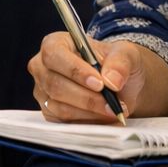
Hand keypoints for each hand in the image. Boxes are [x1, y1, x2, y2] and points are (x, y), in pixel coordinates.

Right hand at [26, 32, 147, 122]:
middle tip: (112, 104)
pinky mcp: (49, 112)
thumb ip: (120, 63)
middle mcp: (43, 67)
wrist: (117, 84)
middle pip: (55, 84)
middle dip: (87, 98)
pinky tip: (104, 118)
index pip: (54, 54)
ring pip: (59, 107)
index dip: (75, 70)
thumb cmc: (114, 63)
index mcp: (55, 43)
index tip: (100, 84)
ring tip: (113, 111)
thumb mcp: (125, 54)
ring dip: (89, 112)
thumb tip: (112, 81)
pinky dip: (87, 122)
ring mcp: (43, 91)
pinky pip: (64, 122)